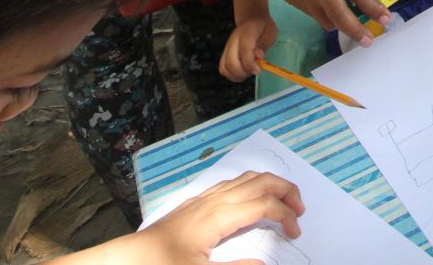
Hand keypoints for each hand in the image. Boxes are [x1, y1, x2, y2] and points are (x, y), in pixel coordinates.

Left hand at [127, 171, 303, 264]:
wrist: (131, 258)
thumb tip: (266, 264)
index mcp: (220, 216)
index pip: (265, 205)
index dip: (286, 215)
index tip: (295, 234)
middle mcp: (215, 199)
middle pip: (261, 181)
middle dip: (287, 189)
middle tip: (301, 209)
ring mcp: (206, 197)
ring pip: (247, 177)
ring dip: (271, 185)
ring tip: (284, 202)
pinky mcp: (198, 201)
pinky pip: (233, 183)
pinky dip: (254, 185)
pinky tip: (253, 201)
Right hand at [219, 17, 277, 82]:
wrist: (252, 19)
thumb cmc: (263, 28)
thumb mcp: (270, 32)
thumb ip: (263, 45)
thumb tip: (258, 57)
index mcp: (247, 32)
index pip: (244, 50)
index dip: (250, 64)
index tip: (259, 71)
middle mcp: (233, 40)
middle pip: (231, 62)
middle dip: (244, 72)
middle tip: (256, 70)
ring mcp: (227, 47)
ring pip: (225, 68)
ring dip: (238, 75)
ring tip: (250, 71)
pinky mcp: (224, 54)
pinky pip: (223, 69)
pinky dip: (233, 75)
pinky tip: (243, 72)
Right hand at [251, 0, 387, 45]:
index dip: (374, 9)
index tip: (386, 19)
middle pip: (342, 18)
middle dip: (357, 31)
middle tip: (368, 40)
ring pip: (327, 22)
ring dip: (339, 25)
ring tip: (348, 23)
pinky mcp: (295, 4)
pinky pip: (313, 15)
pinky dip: (323, 15)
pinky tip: (325, 7)